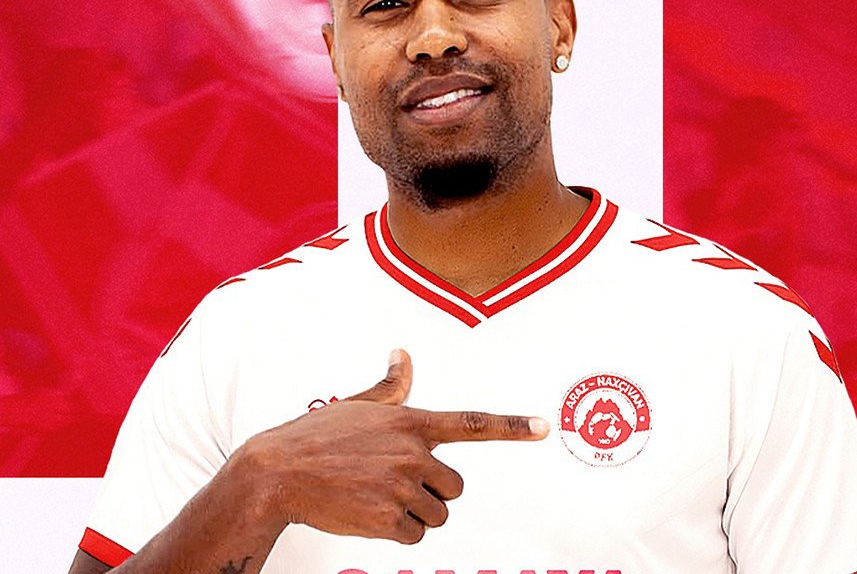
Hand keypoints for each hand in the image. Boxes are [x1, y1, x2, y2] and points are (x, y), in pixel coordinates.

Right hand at [242, 349, 547, 543]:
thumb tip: (403, 355)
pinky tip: (370, 514)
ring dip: (415, 513)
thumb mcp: (360, 405)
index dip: (512, 426)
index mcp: (412, 421)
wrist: (277, 473)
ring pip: (437, 514)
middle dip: (433, 491)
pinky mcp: (386, 517)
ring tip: (377, 496)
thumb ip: (392, 386)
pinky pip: (414, 535)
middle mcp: (413, 452)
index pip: (473, 423)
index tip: (543, 427)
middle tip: (396, 483)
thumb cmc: (318, 435)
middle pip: (455, 486)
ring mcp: (401, 486)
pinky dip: (398, 531)